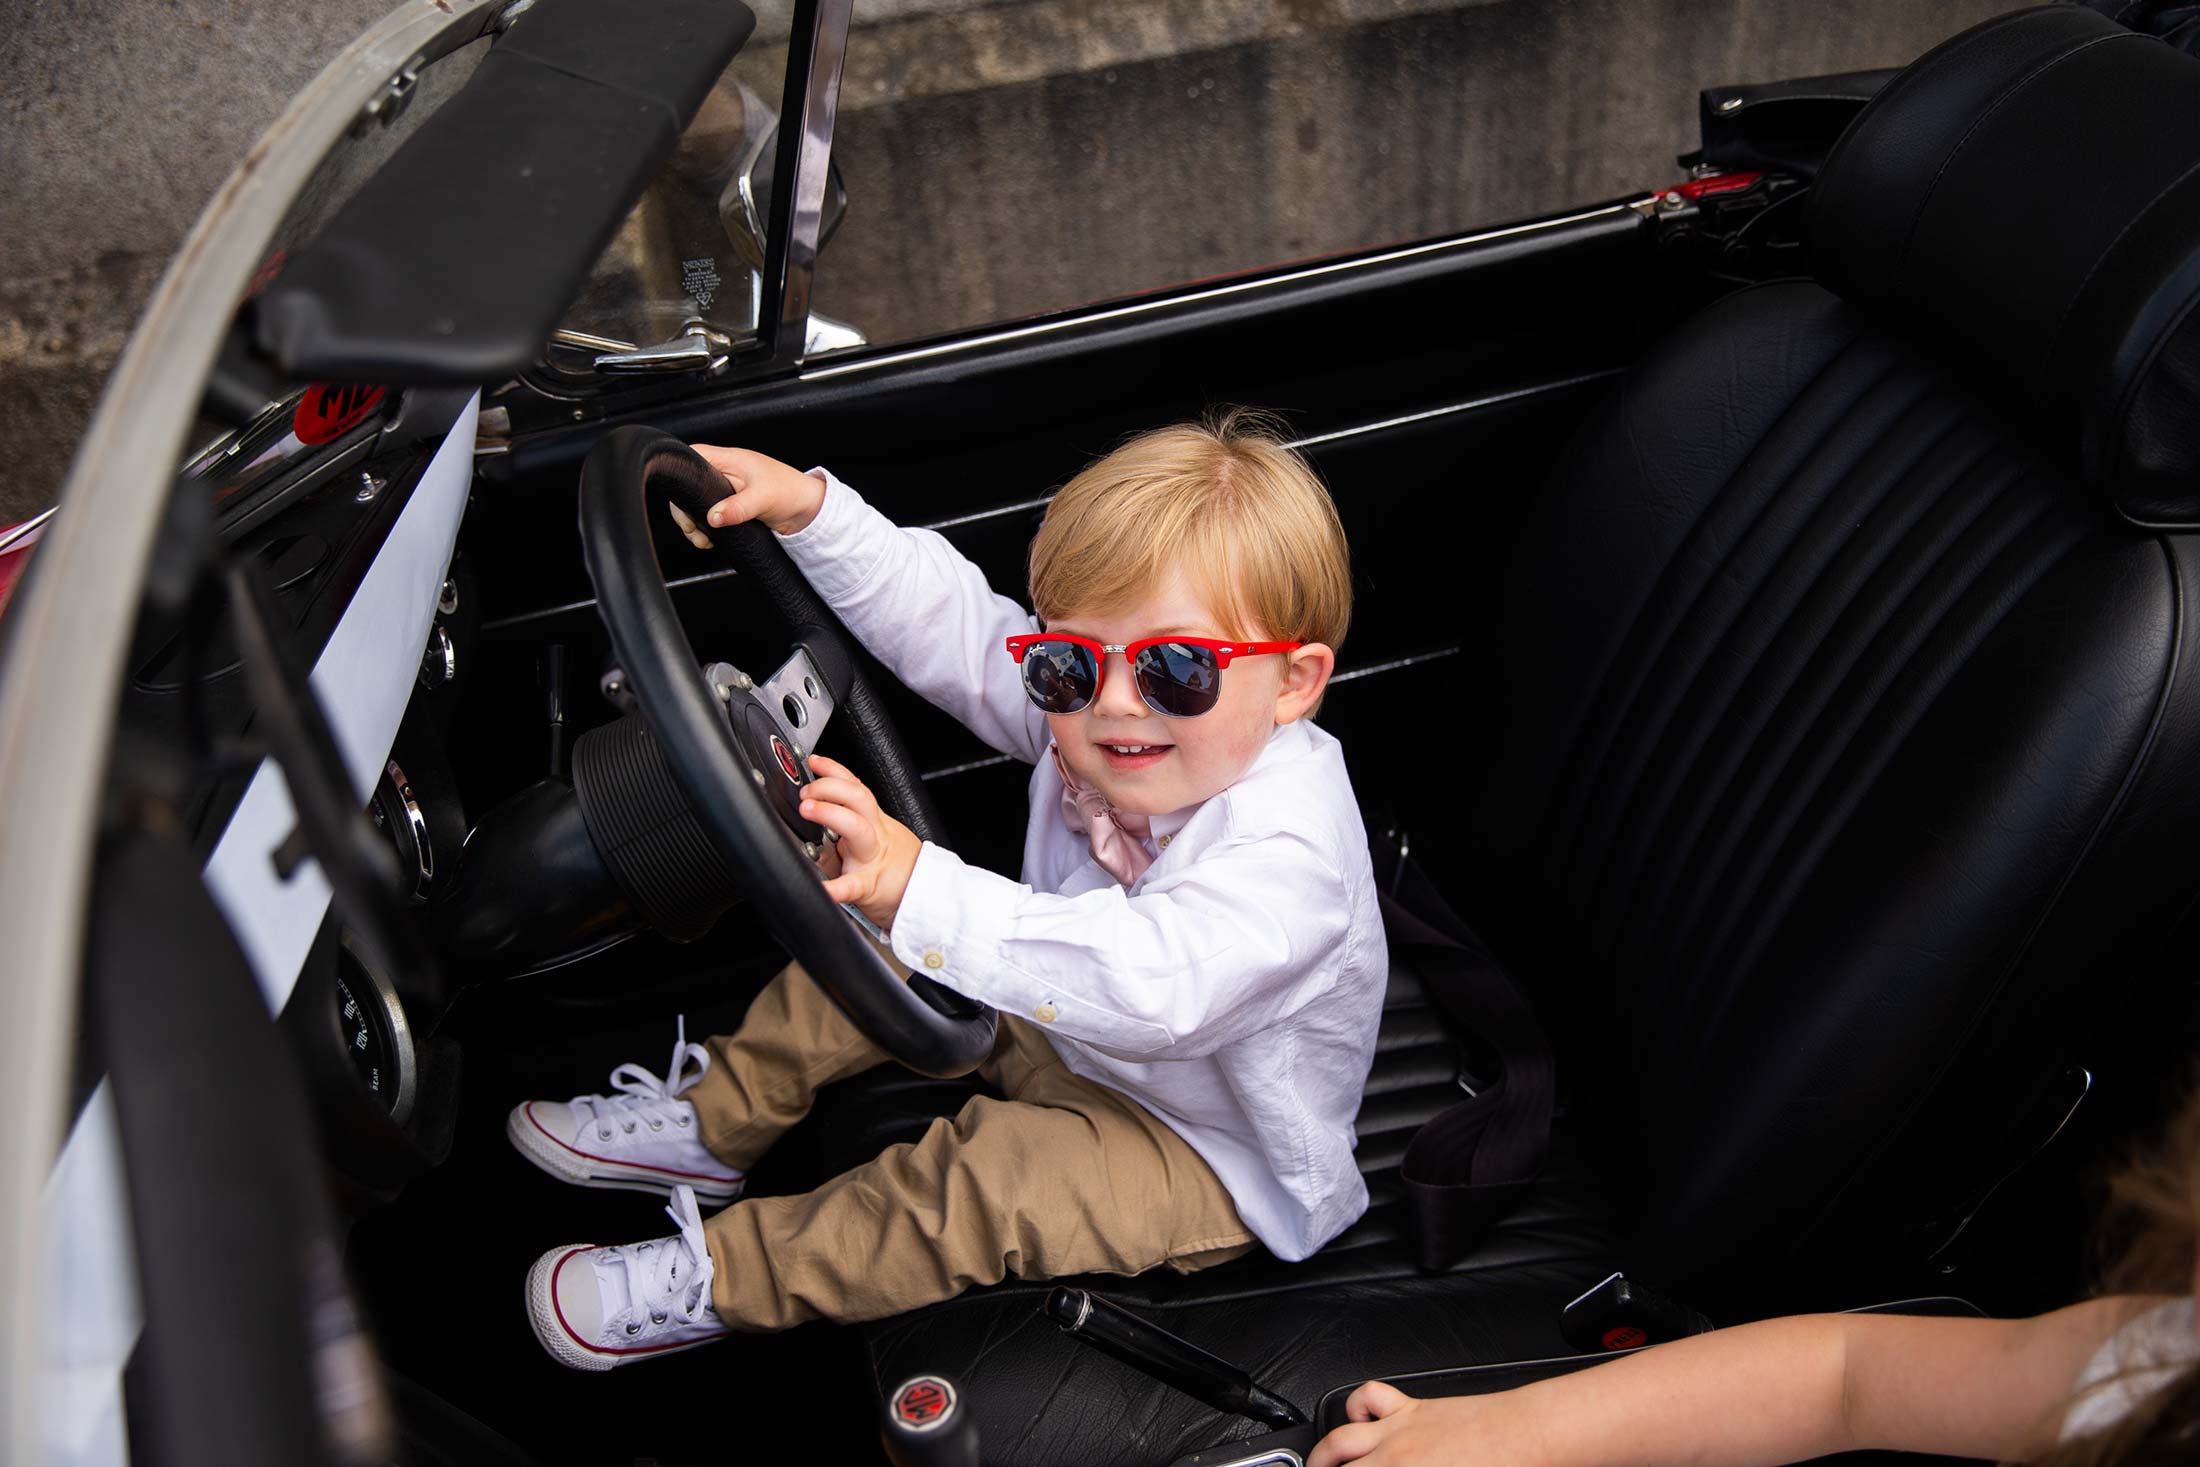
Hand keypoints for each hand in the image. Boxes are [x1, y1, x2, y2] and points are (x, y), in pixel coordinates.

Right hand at [665, 444, 827, 548]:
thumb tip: (713, 517)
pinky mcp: (729, 505)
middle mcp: (723, 471)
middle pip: (688, 485)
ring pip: (695, 503)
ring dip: (693, 523)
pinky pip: (707, 514)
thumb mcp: (763, 499)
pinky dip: (704, 527)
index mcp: (729, 459)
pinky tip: (709, 539)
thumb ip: (738, 507)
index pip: (692, 456)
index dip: (681, 475)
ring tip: (702, 540)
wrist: (808, 510)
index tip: (682, 502)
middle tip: (693, 530)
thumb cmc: (791, 492)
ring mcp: (724, 489)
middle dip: (684, 510)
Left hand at [799, 754, 921, 931]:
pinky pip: (851, 886)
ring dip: (830, 813)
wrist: (924, 897)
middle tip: (806, 792)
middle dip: (830, 787)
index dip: (836, 770)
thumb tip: (817, 812)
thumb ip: (853, 825)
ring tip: (808, 809)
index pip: (856, 788)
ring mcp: (871, 860)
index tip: (815, 761)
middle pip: (859, 799)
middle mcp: (874, 836)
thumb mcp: (877, 839)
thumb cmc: (897, 870)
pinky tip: (821, 887)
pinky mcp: (867, 888)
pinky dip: (834, 888)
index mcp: (875, 824)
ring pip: (857, 828)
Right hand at [1309, 1382, 1528, 1466]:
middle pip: (1338, 1465)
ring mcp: (1398, 1430)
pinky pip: (1371, 1396)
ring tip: (1321, 1462)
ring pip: (1341, 1437)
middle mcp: (1393, 1458)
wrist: (1526, 1439)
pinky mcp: (1412, 1407)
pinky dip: (1358, 1405)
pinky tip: (1362, 1419)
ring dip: (1324, 1452)